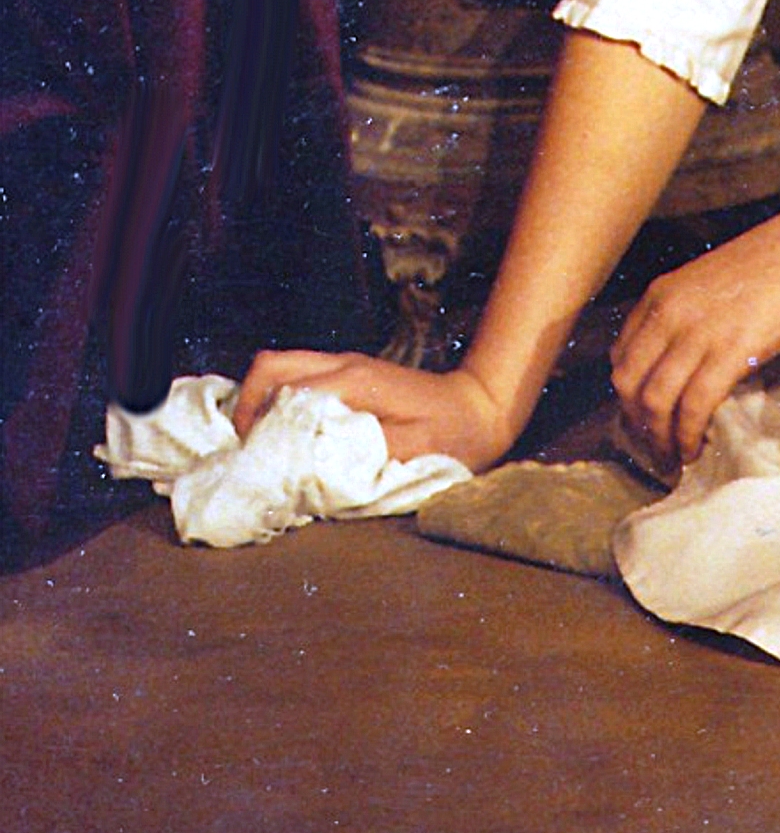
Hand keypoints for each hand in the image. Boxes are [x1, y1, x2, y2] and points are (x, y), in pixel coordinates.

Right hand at [231, 350, 519, 472]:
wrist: (480, 409)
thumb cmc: (449, 436)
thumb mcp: (406, 454)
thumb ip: (354, 457)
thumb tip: (304, 468)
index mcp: (354, 382)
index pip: (285, 393)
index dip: (258, 429)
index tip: (252, 463)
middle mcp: (343, 364)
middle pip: (270, 365)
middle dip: (245, 405)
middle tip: (246, 450)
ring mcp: (344, 364)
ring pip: (280, 365)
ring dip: (258, 400)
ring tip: (260, 443)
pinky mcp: (347, 374)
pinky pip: (296, 375)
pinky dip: (276, 398)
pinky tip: (283, 432)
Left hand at [610, 192, 779, 472]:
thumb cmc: (775, 263)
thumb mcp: (711, 285)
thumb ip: (687, 318)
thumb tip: (682, 366)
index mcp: (661, 293)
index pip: (621, 356)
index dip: (627, 397)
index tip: (644, 420)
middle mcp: (669, 312)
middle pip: (628, 382)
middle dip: (636, 424)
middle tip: (655, 448)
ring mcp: (697, 331)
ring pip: (654, 401)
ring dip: (660, 440)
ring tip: (674, 458)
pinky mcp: (731, 352)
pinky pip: (693, 407)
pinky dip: (688, 437)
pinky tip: (696, 449)